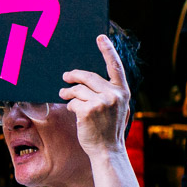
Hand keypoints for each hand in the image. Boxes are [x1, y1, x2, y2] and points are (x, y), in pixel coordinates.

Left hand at [61, 34, 130, 159]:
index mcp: (123, 91)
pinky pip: (73, 102)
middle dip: (73, 76)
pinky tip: (73, 111)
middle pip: (88, 76)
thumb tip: (89, 80)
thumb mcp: (117, 108)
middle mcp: (115, 94)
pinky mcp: (88, 110)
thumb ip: (110, 92)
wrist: (107, 150)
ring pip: (77, 89)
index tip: (101, 37)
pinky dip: (70, 106)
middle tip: (65, 77)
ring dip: (67, 92)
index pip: (115, 66)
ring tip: (63, 94)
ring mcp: (102, 102)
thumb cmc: (109, 129)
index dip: (108, 50)